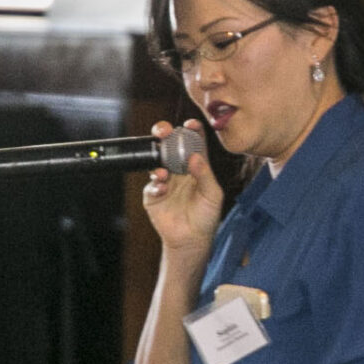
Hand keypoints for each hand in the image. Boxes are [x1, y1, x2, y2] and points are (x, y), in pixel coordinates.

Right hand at [141, 120, 223, 257]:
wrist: (191, 239)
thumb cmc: (206, 216)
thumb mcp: (213, 195)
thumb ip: (205, 175)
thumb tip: (195, 156)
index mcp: (196, 165)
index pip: (193, 142)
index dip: (192, 130)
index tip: (191, 124)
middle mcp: (179, 169)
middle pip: (170, 144)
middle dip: (165, 134)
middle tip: (164, 131)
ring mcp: (165, 180)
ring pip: (157, 160)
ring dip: (158, 160)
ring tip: (164, 171)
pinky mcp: (153, 193)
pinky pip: (151, 183)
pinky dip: (156, 183)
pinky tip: (162, 188)